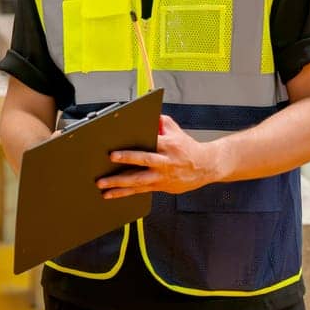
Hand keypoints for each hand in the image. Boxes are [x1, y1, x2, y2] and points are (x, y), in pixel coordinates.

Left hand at [96, 115, 220, 198]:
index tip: (113, 154)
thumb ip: (160, 122)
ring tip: (104, 187)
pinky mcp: (161, 187)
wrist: (205, 166)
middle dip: (121, 170)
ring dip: (119, 186)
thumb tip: (146, 114)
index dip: (130, 152)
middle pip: (141, 166)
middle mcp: (164, 162)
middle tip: (104, 174)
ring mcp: (162, 177)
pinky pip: (141, 191)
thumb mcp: (175, 130)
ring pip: (138, 183)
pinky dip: (127, 193)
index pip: (146, 147)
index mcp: (167, 146)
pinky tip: (114, 195)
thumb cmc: (188, 148)